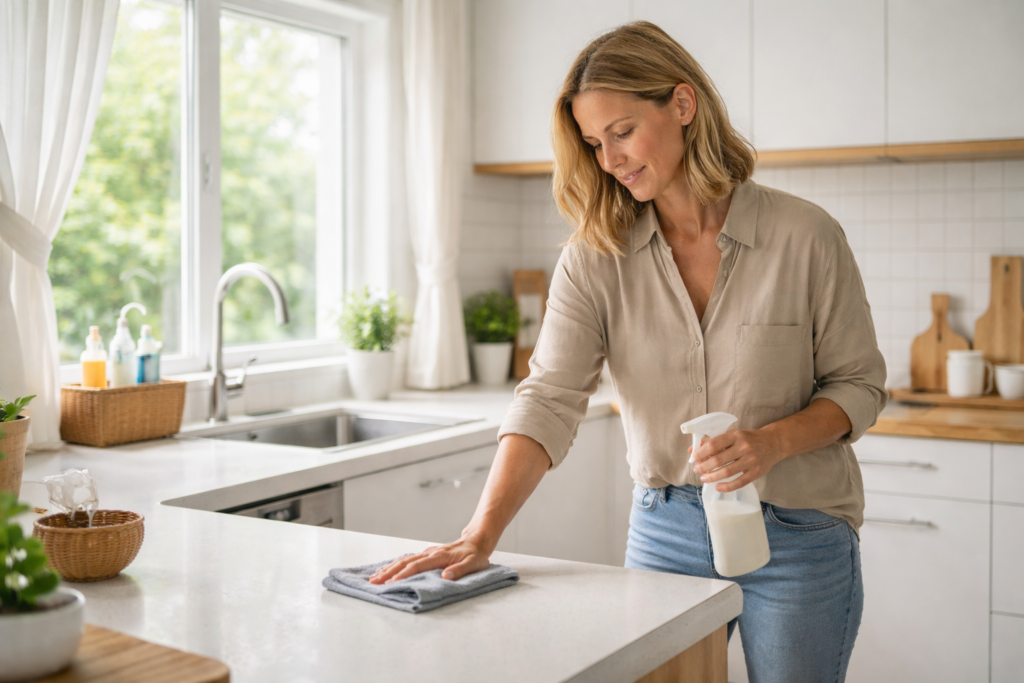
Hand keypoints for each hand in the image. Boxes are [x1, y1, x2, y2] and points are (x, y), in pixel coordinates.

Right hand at [368, 535, 491, 583]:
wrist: (476, 542)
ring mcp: (427, 553)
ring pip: (404, 560)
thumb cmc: (475, 556)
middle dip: (389, 572)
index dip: (404, 574)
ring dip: (389, 568)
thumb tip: (445, 576)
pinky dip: (396, 565)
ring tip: (374, 577)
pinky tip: (388, 570)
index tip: (391, 582)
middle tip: (374, 581)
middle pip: (405, 562)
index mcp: (439, 556)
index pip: (417, 566)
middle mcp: (429, 553)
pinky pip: (408, 559)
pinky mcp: (426, 555)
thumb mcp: (473, 564)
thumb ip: (460, 570)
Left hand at [689, 428, 785, 492]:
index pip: (714, 444)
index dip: (701, 452)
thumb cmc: (749, 438)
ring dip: (712, 477)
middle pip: (719, 459)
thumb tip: (692, 450)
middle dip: (704, 467)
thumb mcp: (733, 435)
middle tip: (697, 470)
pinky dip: (727, 487)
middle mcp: (743, 447)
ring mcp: (751, 460)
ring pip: (727, 472)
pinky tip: (718, 487)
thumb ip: (714, 441)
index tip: (695, 458)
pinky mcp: (756, 472)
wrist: (774, 443)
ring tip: (704, 479)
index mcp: (735, 435)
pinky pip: (739, 482)